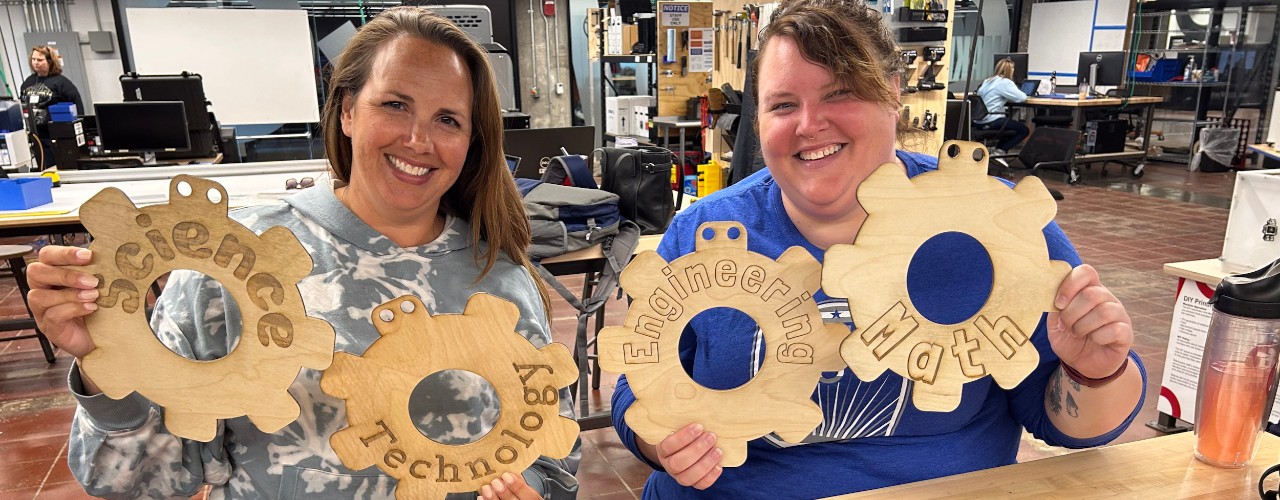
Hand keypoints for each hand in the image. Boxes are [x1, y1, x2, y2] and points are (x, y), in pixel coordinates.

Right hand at [24, 246, 99, 358]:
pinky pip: (52, 315)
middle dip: (65, 274)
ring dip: (70, 294)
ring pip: (39, 296)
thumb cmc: (97, 307)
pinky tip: (91, 308)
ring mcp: (42, 310)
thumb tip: (109, 255)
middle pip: (36, 272)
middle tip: (93, 281)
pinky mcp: (49, 327)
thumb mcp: (97, 285)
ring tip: (93, 295)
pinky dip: (73, 309)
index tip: (88, 255)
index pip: (47, 255)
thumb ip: (95, 271)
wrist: (102, 338)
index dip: (64, 253)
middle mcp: (41, 289)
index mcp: (52, 273)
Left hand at [478, 472, 538, 499]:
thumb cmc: (521, 493)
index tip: (506, 475)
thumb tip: (508, 472)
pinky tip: (481, 497)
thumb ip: (519, 481)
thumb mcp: (525, 487)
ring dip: (493, 499)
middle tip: (495, 482)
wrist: (517, 499)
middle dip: (504, 492)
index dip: (519, 486)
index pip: (531, 496)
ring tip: (486, 488)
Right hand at [655, 423, 722, 489]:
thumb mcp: (681, 423)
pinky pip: (699, 485)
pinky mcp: (692, 482)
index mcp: (663, 448)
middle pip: (678, 463)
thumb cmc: (684, 431)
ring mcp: (679, 475)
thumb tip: (702, 404)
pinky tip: (719, 466)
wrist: (686, 445)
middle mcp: (668, 464)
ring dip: (705, 464)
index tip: (699, 426)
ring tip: (718, 450)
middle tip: (711, 436)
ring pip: (687, 477)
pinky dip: (710, 477)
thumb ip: (685, 417)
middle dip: (697, 450)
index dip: (683, 437)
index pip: (668, 445)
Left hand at [1046, 264, 1132, 378]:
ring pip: (1104, 311)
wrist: (1083, 364)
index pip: (1086, 272)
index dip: (1070, 285)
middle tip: (1065, 327)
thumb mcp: (1055, 323)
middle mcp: (1106, 298)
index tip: (1058, 304)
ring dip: (1083, 326)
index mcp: (1089, 289)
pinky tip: (1095, 340)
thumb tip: (1050, 295)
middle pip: (1091, 294)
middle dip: (1072, 313)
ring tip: (1077, 334)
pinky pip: (1115, 329)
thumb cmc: (1069, 339)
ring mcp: (1119, 314)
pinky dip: (1099, 337)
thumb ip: (1055, 308)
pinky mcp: (1126, 333)